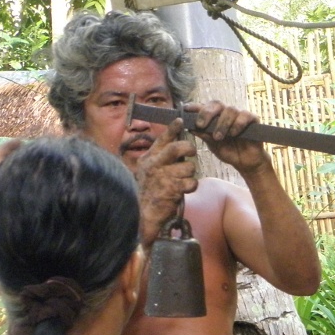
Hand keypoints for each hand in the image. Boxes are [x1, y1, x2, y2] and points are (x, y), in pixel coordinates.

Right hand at [134, 119, 197, 245]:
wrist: (143, 214)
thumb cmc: (149, 191)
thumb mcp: (149, 170)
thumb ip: (160, 158)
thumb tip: (177, 145)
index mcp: (149, 158)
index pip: (162, 139)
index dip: (172, 129)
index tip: (180, 120)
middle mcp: (155, 165)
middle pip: (176, 148)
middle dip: (188, 148)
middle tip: (191, 151)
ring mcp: (163, 177)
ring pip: (188, 167)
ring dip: (190, 173)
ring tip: (183, 179)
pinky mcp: (172, 190)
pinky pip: (191, 182)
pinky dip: (192, 185)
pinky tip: (185, 189)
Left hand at [189, 100, 268, 173]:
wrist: (245, 163)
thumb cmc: (229, 152)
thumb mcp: (213, 145)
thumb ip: (204, 135)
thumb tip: (190, 127)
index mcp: (215, 117)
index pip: (205, 107)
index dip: (195, 106)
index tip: (186, 109)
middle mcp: (226, 113)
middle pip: (216, 104)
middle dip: (207, 113)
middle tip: (201, 124)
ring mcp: (240, 115)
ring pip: (230, 110)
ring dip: (222, 123)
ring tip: (218, 137)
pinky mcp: (253, 120)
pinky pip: (245, 115)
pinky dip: (238, 123)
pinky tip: (234, 133)